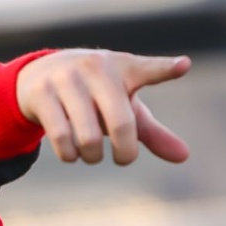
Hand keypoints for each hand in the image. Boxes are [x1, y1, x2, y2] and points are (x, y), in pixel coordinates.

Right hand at [16, 49, 190, 164]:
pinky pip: (61, 138)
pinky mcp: (42, 92)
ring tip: (92, 154)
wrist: (41, 74)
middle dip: (126, 153)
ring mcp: (67, 78)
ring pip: (89, 137)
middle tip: (124, 159)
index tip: (184, 66)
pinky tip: (71, 152)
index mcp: (124, 67)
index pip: (148, 70)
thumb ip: (152, 132)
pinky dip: (70, 155)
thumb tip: (184, 156)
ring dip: (93, 157)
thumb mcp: (125, 108)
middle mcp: (96, 67)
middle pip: (120, 124)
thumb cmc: (96, 95)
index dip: (166, 70)